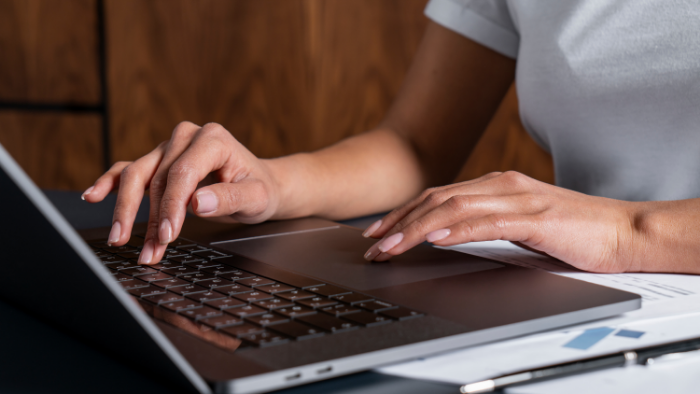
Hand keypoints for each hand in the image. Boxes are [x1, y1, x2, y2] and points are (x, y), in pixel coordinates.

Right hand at [82, 121, 280, 264]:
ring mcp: (169, 147)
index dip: (172, 206)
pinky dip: (110, 182)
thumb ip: (229, 198)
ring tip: (121, 239)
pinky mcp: (159, 160)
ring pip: (138, 175)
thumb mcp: (256, 197)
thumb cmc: (260, 189)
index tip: (168, 235)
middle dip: (151, 218)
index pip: (183, 173)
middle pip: (157, 177)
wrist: (261, 184)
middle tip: (148, 249)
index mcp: (213, 139)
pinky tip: (93, 195)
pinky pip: (128, 169)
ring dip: (127, 210)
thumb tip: (198, 203)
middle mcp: (187, 137)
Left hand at [362, 171, 638, 272]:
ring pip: (453, 209)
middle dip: (398, 222)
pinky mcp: (535, 217)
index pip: (438, 196)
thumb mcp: (520, 225)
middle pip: (436, 199)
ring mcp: (518, 198)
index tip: (379, 232)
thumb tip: (449, 236)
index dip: (403, 213)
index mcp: (497, 186)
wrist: (622, 231)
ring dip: (416, 229)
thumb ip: (487, 224)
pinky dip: (456, 229)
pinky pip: (487, 222)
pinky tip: (434, 239)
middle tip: (372, 244)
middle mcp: (502, 186)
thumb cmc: (574, 232)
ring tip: (390, 247)